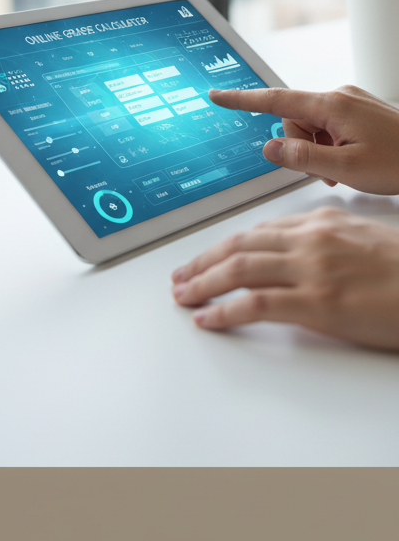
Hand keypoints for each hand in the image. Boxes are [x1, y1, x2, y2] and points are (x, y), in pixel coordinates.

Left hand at [171, 207, 398, 349]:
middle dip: (202, 262)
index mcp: (319, 221)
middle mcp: (310, 240)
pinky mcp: (318, 303)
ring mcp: (312, 270)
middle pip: (238, 246)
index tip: (203, 258)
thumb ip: (322, 239)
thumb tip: (289, 249)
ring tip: (183, 296)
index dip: (221, 246)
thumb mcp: (361, 237)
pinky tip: (208, 318)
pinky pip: (256, 304)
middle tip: (180, 277)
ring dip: (203, 284)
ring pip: (239, 270)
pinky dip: (225, 310)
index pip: (255, 231)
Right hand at [208, 85, 398, 193]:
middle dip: (300, 148)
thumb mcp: (347, 169)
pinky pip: (329, 128)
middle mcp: (339, 97)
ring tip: (344, 170)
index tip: (217, 95)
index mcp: (332, 105)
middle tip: (326, 172)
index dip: (242, 100)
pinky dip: (331, 147)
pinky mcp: (359, 113)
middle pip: (293, 121)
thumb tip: (271, 148)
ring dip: (318, 151)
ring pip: (311, 128)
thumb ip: (302, 159)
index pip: (274, 100)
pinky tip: (351, 162)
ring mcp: (351, 103)